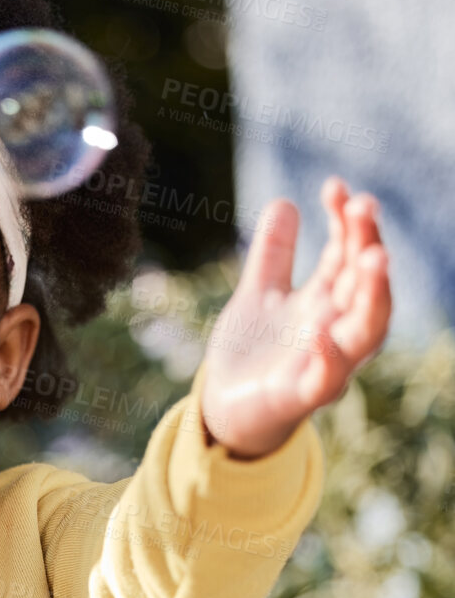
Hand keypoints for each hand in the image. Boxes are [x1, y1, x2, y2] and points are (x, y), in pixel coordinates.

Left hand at [199, 176, 391, 457]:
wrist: (225, 411)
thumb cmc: (252, 354)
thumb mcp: (258, 295)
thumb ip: (274, 255)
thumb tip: (285, 202)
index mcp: (325, 302)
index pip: (347, 255)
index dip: (347, 221)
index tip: (335, 186)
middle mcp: (334, 329)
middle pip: (364, 285)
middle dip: (368, 245)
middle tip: (363, 206)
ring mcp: (324, 364)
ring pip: (365, 332)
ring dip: (372, 295)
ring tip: (372, 256)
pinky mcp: (300, 397)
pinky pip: (325, 381)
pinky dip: (328, 358)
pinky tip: (319, 331)